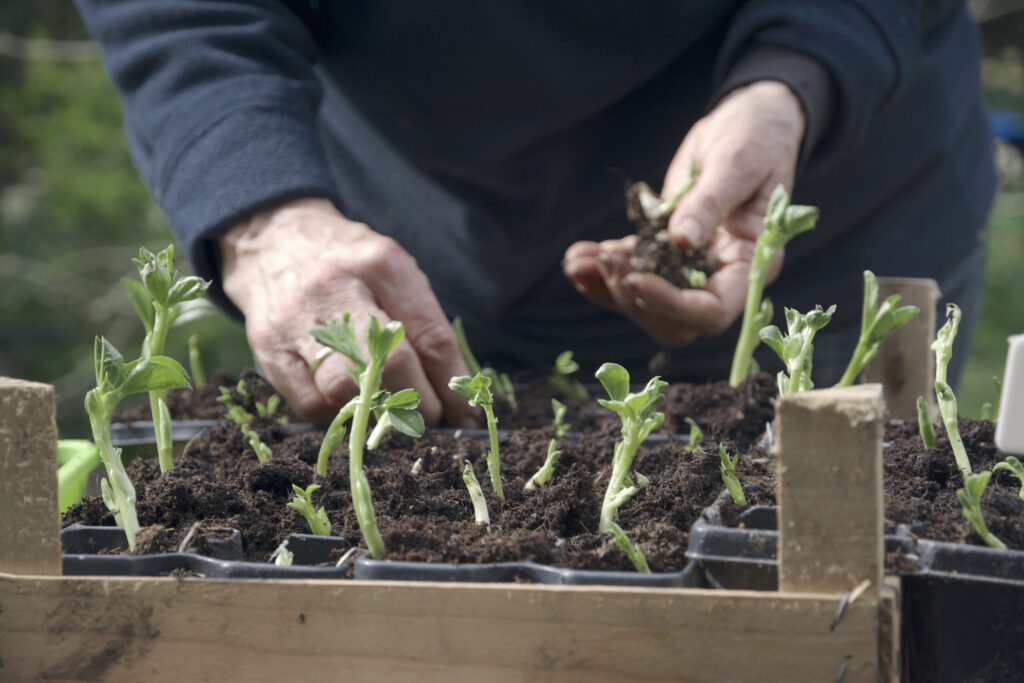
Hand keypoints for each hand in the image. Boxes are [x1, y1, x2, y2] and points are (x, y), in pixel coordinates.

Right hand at [220, 197, 477, 426]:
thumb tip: (454, 388)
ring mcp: (298, 320)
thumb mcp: (392, 269)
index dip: (452, 383)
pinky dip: (340, 415)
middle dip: (421, 403)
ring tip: (395, 418)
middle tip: (433, 419)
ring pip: (346, 389)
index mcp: (382, 265)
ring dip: (380, 416)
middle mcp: (338, 289)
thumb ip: (421, 320)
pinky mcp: (269, 349)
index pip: (430, 337)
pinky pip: (311, 403)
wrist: (272, 237)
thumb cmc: (348, 261)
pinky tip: (352, 407)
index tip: (465, 411)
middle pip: (392, 364)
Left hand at [563, 80, 804, 346]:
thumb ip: (710, 203)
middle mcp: (720, 277)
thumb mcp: (737, 165)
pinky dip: (602, 269)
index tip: (635, 280)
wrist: (748, 123)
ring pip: (644, 301)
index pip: (711, 311)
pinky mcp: (663, 251)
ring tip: (577, 260)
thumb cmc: (757, 140)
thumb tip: (682, 239)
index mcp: (750, 265)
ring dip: (607, 285)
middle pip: (672, 319)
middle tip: (605, 261)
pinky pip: (632, 272)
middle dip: (632, 297)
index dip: (671, 305)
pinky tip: (577, 256)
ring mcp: (690, 268)